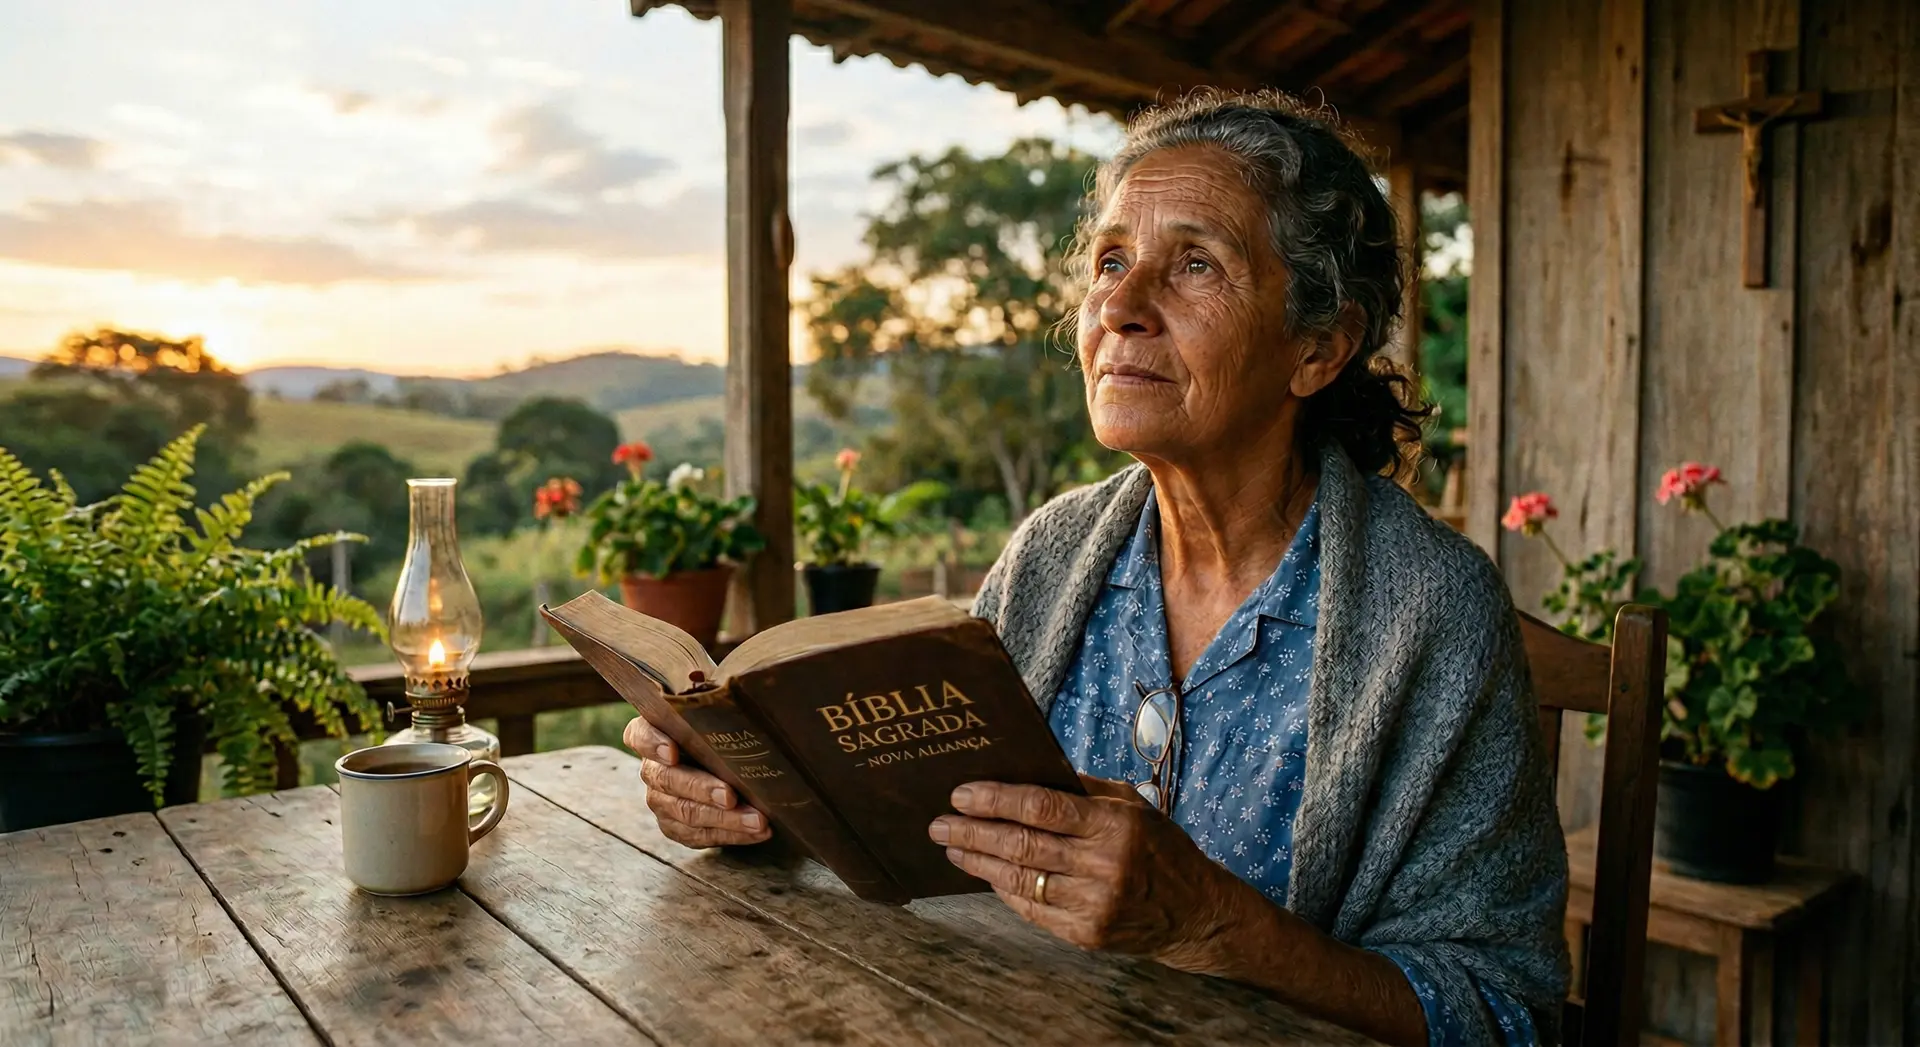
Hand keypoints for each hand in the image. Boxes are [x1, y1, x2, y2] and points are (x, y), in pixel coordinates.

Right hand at [622, 716, 771, 847]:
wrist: (726, 763)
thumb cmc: (722, 730)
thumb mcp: (719, 714)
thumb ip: (722, 707)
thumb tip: (749, 688)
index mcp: (653, 732)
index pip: (640, 735)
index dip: (653, 743)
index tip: (672, 751)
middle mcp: (652, 768)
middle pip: (668, 779)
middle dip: (701, 789)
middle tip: (730, 795)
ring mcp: (660, 800)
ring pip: (685, 812)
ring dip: (724, 819)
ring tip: (756, 820)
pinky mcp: (674, 826)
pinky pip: (697, 835)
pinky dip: (729, 834)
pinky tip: (756, 832)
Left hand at [928, 774, 1244, 966]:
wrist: (1195, 913)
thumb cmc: (1158, 848)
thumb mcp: (1132, 806)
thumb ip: (1082, 790)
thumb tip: (1022, 771)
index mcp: (1115, 824)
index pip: (1042, 808)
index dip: (996, 800)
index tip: (961, 794)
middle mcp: (1103, 865)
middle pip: (1022, 845)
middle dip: (973, 832)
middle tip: (938, 824)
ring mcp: (1094, 905)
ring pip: (1020, 880)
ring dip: (979, 862)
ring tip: (953, 848)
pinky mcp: (1086, 935)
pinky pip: (1031, 910)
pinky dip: (1004, 891)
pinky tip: (986, 875)